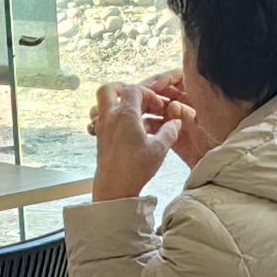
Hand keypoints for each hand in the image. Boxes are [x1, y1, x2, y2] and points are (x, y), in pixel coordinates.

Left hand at [88, 70, 213, 168]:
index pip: (134, 90)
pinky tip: (131, 130)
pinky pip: (104, 118)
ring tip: (137, 114)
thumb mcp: (159, 148)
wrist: (114, 187)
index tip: (159, 106)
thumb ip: (169, 131)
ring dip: (119, 103)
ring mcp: (103, 127)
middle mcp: (110, 117)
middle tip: (139, 98)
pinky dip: (116, 117)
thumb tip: (176, 122)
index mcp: (125, 114)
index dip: (149, 94)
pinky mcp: (100, 137)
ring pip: (104, 103)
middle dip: (123, 88)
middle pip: (108, 89)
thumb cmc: (135, 168)